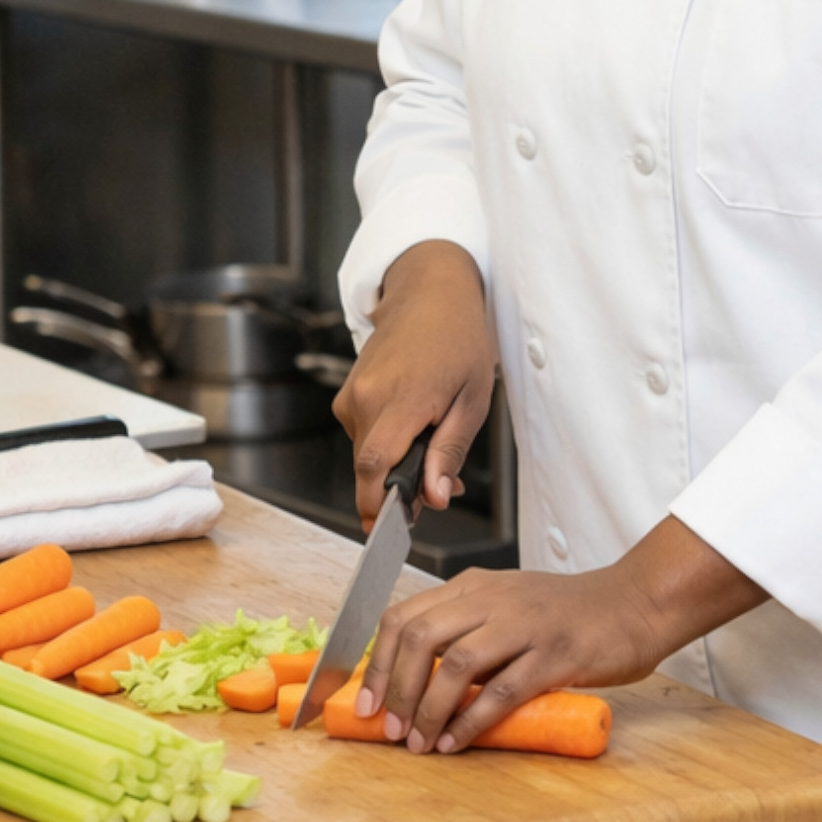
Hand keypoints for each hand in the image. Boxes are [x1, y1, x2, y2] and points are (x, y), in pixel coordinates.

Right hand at [334, 239, 495, 526]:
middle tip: (438, 492)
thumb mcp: (473, 398)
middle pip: (369, 467)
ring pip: (367, 453)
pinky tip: (415, 434)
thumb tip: (436, 498)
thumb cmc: (458, 338)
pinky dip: (387, 445)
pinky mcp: (348, 395)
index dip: (378, 504)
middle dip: (398, 489)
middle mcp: (365, 398)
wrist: (430, 293)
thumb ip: (450, 452)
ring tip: (435, 454)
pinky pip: (364, 435)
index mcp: (400, 398)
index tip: (390, 528)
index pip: (374, 466)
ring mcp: (352, 395)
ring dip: (396, 466)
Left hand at [358, 515, 766, 752]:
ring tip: (419, 743)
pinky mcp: (557, 655)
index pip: (404, 616)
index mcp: (476, 586)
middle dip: (395, 689)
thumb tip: (415, 680)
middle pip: (421, 637)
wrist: (634, 604)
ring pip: (457, 664)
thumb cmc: (570, 614)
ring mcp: (527, 625)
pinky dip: (472, 721)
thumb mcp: (509, 606)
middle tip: (388, 729)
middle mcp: (495, 600)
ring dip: (429, 709)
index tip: (365, 703)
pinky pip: (503, 690)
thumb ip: (468, 630)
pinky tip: (456, 743)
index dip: (376, 662)